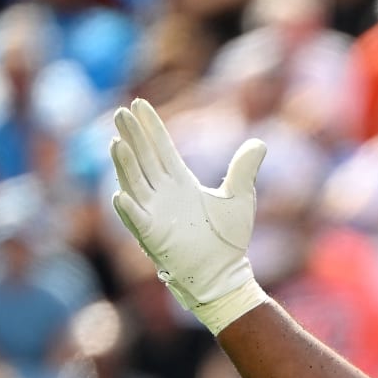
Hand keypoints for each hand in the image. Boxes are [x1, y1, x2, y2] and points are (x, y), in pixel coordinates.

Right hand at [109, 97, 268, 334]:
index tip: (138, 104)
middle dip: (132, 137)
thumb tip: (260, 143)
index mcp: (180, 182)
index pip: (160, 148)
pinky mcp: (153, 236)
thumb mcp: (239, 198)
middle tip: (121, 112)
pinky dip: (129, 208)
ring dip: (124, 165)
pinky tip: (120, 194)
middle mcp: (162, 194)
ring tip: (117, 142)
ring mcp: (154, 214)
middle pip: (143, 159)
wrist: (224, 273)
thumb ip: (243, 170)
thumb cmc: (228, 239)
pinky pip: (137, 220)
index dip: (150, 128)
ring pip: (135, 183)